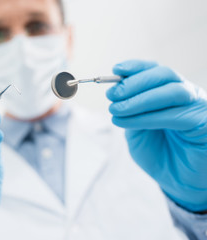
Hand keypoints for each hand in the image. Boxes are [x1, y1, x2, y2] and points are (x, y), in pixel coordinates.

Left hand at [106, 60, 206, 211]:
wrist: (177, 182)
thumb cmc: (159, 154)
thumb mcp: (137, 129)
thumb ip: (130, 111)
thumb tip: (117, 92)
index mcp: (171, 93)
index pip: (156, 71)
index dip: (137, 67)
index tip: (115, 70)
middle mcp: (187, 96)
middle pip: (165, 75)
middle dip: (134, 83)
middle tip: (112, 95)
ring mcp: (199, 108)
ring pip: (172, 91)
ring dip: (139, 99)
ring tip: (116, 110)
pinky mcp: (206, 123)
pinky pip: (177, 115)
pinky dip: (148, 116)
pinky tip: (127, 122)